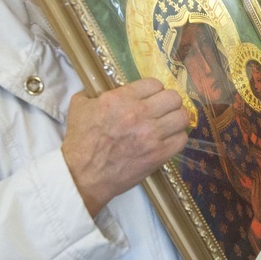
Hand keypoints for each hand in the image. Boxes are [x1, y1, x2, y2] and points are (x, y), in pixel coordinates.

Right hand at [62, 78, 188, 216]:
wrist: (83, 175)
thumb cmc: (79, 141)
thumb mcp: (79, 107)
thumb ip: (92, 93)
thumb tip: (101, 88)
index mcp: (121, 99)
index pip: (154, 84)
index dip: (153, 90)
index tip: (150, 98)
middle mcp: (139, 113)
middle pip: (173, 98)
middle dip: (168, 102)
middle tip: (162, 110)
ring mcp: (151, 135)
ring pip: (182, 117)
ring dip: (176, 119)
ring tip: (169, 124)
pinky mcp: (158, 154)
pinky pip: (182, 139)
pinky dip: (177, 138)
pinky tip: (168, 140)